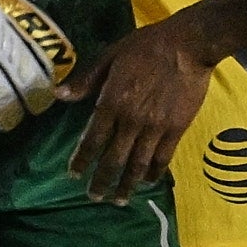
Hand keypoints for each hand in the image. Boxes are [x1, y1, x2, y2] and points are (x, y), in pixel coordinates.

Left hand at [62, 13, 212, 203]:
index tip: (73, 175)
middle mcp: (130, 121)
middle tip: (93, 197)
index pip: (92, 140)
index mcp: (111, 102)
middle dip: (101, 181)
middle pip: (113, 160)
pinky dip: (153, 173)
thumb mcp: (110, 56)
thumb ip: (86, 79)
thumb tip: (58, 95)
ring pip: (137, 164)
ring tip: (119, 200)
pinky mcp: (176, 129)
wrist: (188, 45)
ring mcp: (155, 128)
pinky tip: (146, 182)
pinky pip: (162, 158)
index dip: (81, 160)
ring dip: (126, 185)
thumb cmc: (146, 46)